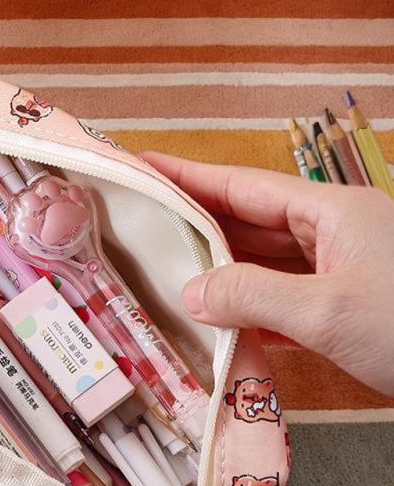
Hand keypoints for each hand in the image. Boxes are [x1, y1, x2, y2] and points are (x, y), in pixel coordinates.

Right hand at [143, 151, 393, 395]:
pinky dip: (248, 307)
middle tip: (140, 224)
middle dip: (195, 222)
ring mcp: (339, 269)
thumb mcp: (327, 310)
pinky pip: (282, 297)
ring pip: (264, 261)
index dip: (188, 175)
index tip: (142, 166)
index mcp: (329, 211)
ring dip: (218, 269)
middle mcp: (332, 232)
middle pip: (249, 219)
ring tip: (165, 271)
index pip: (241, 185)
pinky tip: (218, 319)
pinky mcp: (344, 305)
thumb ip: (252, 296)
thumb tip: (189, 292)